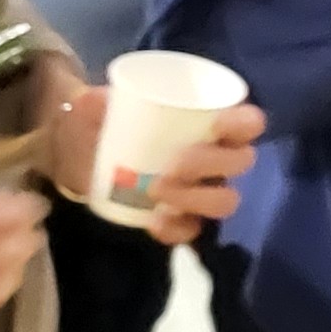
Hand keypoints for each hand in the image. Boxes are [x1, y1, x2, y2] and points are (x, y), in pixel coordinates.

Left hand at [45, 78, 264, 246]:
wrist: (80, 163)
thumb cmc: (107, 125)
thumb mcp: (98, 107)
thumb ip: (96, 101)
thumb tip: (95, 100)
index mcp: (213, 123)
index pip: (249, 122)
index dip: (242, 124)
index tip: (214, 125)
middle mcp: (218, 157)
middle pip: (241, 161)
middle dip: (210, 163)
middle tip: (172, 165)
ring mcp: (204, 191)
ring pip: (226, 200)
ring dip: (195, 197)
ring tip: (156, 192)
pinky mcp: (183, 219)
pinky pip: (194, 231)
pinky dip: (176, 229)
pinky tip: (153, 223)